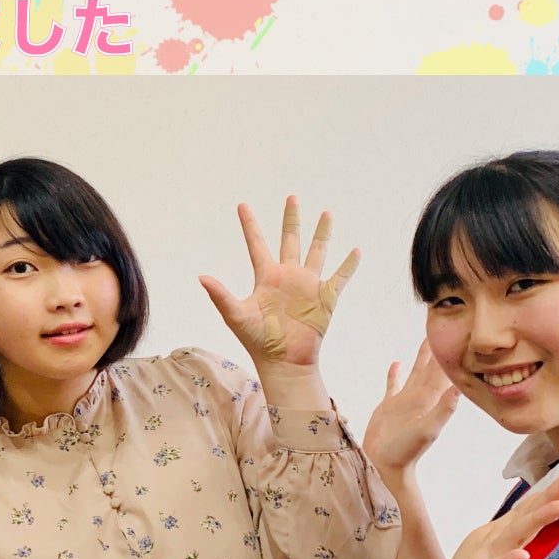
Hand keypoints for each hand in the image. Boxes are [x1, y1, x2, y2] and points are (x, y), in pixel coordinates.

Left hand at [199, 198, 359, 371]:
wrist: (284, 361)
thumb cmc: (258, 340)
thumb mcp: (236, 315)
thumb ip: (220, 295)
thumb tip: (201, 277)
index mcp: (266, 277)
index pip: (256, 244)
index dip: (249, 225)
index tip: (242, 205)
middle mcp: (288, 276)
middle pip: (290, 240)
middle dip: (291, 219)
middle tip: (292, 197)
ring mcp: (308, 285)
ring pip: (317, 251)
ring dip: (322, 233)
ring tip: (327, 213)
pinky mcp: (326, 297)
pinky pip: (340, 277)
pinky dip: (349, 264)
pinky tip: (356, 250)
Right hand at [364, 340, 460, 475]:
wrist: (384, 464)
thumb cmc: (405, 451)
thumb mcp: (427, 429)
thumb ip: (444, 409)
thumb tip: (460, 387)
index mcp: (431, 400)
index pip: (443, 372)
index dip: (449, 354)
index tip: (457, 333)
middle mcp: (421, 398)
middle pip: (432, 368)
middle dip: (437, 349)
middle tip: (442, 327)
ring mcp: (405, 401)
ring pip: (416, 372)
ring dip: (421, 357)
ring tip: (425, 340)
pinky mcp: (389, 406)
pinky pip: (393, 385)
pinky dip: (395, 374)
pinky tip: (397, 364)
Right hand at [429, 474, 558, 558]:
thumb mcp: (501, 552)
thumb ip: (519, 531)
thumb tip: (543, 509)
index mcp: (502, 535)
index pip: (529, 510)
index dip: (551, 493)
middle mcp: (493, 542)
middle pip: (525, 516)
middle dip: (550, 497)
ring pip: (512, 536)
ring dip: (537, 520)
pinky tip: (522, 556)